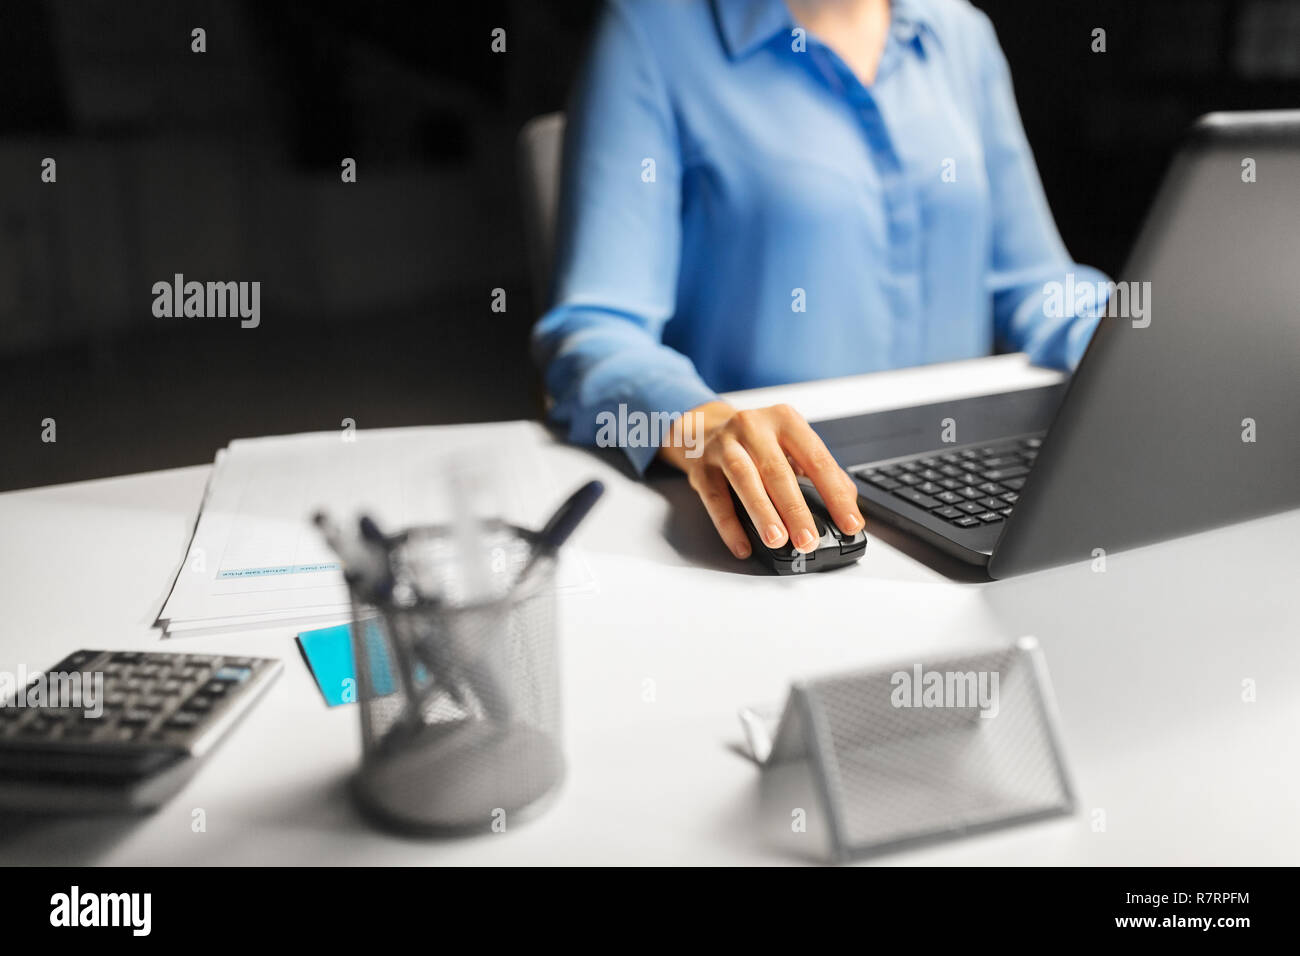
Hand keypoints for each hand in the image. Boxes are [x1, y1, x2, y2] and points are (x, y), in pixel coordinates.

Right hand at [661, 401, 864, 558]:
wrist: (704, 428)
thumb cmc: (756, 441)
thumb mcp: (790, 444)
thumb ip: (819, 471)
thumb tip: (848, 503)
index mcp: (785, 420)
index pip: (817, 459)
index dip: (836, 495)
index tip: (850, 524)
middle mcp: (754, 427)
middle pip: (778, 471)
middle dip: (795, 509)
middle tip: (808, 540)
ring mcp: (724, 445)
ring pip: (744, 479)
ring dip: (763, 513)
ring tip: (777, 540)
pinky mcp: (701, 467)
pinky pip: (715, 499)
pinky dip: (729, 525)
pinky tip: (742, 545)